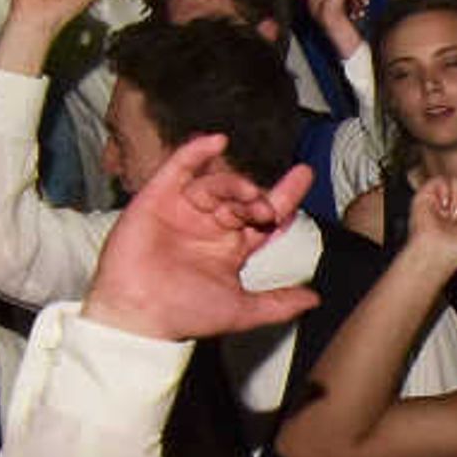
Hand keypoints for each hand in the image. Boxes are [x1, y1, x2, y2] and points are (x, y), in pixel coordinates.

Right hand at [86, 130, 318, 341]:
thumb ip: (279, 303)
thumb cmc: (185, 315)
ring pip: (216, 184)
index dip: (285, 196)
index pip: (263, 216)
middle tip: (265, 208)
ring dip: (234, 185)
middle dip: (257, 199)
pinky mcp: (156, 199)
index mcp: (229, 247)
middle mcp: (208, 225)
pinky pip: (177, 168)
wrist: (140, 315)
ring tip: (247, 195)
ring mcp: (182, 210)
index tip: (304, 174)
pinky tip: (216, 141)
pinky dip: (195, 152)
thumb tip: (315, 298)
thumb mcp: (242, 310)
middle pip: (242, 198)